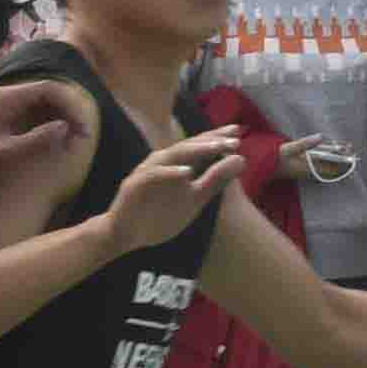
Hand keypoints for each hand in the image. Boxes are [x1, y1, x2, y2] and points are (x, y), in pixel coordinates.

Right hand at [110, 126, 246, 250]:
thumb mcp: (194, 200)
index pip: (198, 146)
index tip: (238, 131)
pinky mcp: (134, 185)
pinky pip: (153, 175)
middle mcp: (162, 163)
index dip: (217, 137)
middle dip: (212, 141)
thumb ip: (215, 181)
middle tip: (235, 138)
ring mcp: (147, 172)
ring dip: (196, 150)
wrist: (125, 236)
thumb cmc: (158, 216)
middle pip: (188, 146)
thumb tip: (241, 159)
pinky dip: (170, 172)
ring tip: (217, 147)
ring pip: (172, 155)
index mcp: (176, 165)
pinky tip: (187, 173)